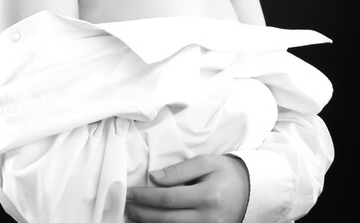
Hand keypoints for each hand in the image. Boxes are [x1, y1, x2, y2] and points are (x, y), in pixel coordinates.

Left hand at [125, 154, 249, 222]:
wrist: (252, 189)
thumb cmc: (227, 171)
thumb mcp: (206, 162)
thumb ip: (180, 170)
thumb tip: (155, 178)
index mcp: (207, 196)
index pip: (168, 199)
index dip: (146, 197)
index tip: (131, 193)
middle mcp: (208, 218)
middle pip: (166, 219)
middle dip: (142, 213)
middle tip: (126, 206)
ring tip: (133, 216)